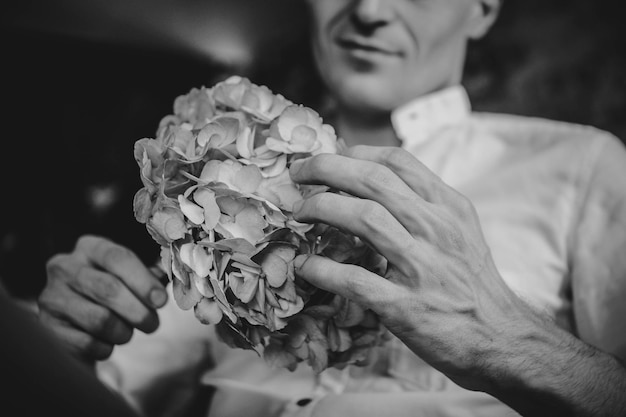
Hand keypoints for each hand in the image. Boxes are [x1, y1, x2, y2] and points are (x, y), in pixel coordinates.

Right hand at [38, 235, 167, 363]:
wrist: (76, 324)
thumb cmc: (111, 295)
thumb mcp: (127, 277)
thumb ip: (148, 277)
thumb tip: (167, 285)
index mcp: (89, 247)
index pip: (118, 257)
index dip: (143, 280)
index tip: (160, 301)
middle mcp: (64, 267)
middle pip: (109, 289)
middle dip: (138, 311)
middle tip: (152, 324)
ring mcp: (51, 297)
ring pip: (100, 319)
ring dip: (123, 332)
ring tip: (127, 333)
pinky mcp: (47, 327)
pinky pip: (87, 343)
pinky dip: (106, 348)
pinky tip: (107, 343)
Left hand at [289, 145, 529, 389]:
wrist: (503, 339)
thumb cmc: (474, 282)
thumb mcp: (460, 230)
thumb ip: (424, 204)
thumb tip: (374, 181)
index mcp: (448, 207)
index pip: (397, 162)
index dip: (355, 152)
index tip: (330, 156)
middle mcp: (436, 229)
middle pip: (373, 181)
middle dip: (326, 169)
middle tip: (299, 173)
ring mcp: (422, 268)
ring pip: (363, 219)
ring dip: (321, 208)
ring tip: (299, 212)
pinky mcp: (406, 307)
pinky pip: (355, 280)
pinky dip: (323, 270)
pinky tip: (305, 266)